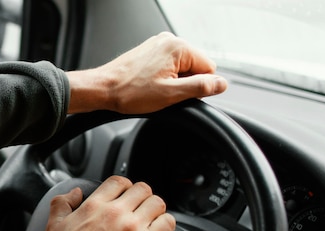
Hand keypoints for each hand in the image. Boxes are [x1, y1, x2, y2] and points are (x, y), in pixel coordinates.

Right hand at [43, 176, 174, 230]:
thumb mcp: (53, 228)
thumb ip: (61, 204)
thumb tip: (75, 193)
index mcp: (94, 206)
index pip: (118, 182)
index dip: (124, 186)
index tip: (125, 194)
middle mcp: (115, 213)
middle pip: (141, 189)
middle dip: (141, 196)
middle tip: (138, 208)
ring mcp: (133, 228)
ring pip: (157, 203)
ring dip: (155, 209)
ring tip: (150, 219)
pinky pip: (168, 223)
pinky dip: (165, 224)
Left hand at [66, 32, 226, 113]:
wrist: (103, 89)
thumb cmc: (130, 92)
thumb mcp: (171, 94)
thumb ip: (200, 87)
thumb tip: (222, 84)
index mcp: (178, 47)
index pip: (208, 69)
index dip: (197, 87)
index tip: (178, 94)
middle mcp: (169, 40)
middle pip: (195, 68)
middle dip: (183, 84)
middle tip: (163, 93)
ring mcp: (158, 45)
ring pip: (181, 69)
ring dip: (172, 82)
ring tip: (152, 90)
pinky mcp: (149, 52)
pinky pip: (167, 67)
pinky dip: (162, 78)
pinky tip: (148, 86)